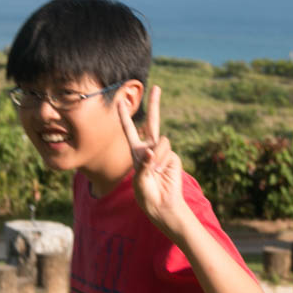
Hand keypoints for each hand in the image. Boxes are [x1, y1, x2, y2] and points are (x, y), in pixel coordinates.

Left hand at [118, 85, 190, 235]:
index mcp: (136, 153)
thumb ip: (143, 164)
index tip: (119, 100)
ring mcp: (162, 152)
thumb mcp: (139, 181)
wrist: (162, 205)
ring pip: (160, 141)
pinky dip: (162, 160)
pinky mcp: (172, 156)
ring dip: (156, 156)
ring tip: (154, 171)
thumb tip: (151, 150)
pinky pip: (166, 150)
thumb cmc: (146, 195)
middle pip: (152, 122)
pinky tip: (161, 171)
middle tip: (157, 87)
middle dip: (155, 104)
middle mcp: (149, 149)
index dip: (124, 116)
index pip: (130, 130)